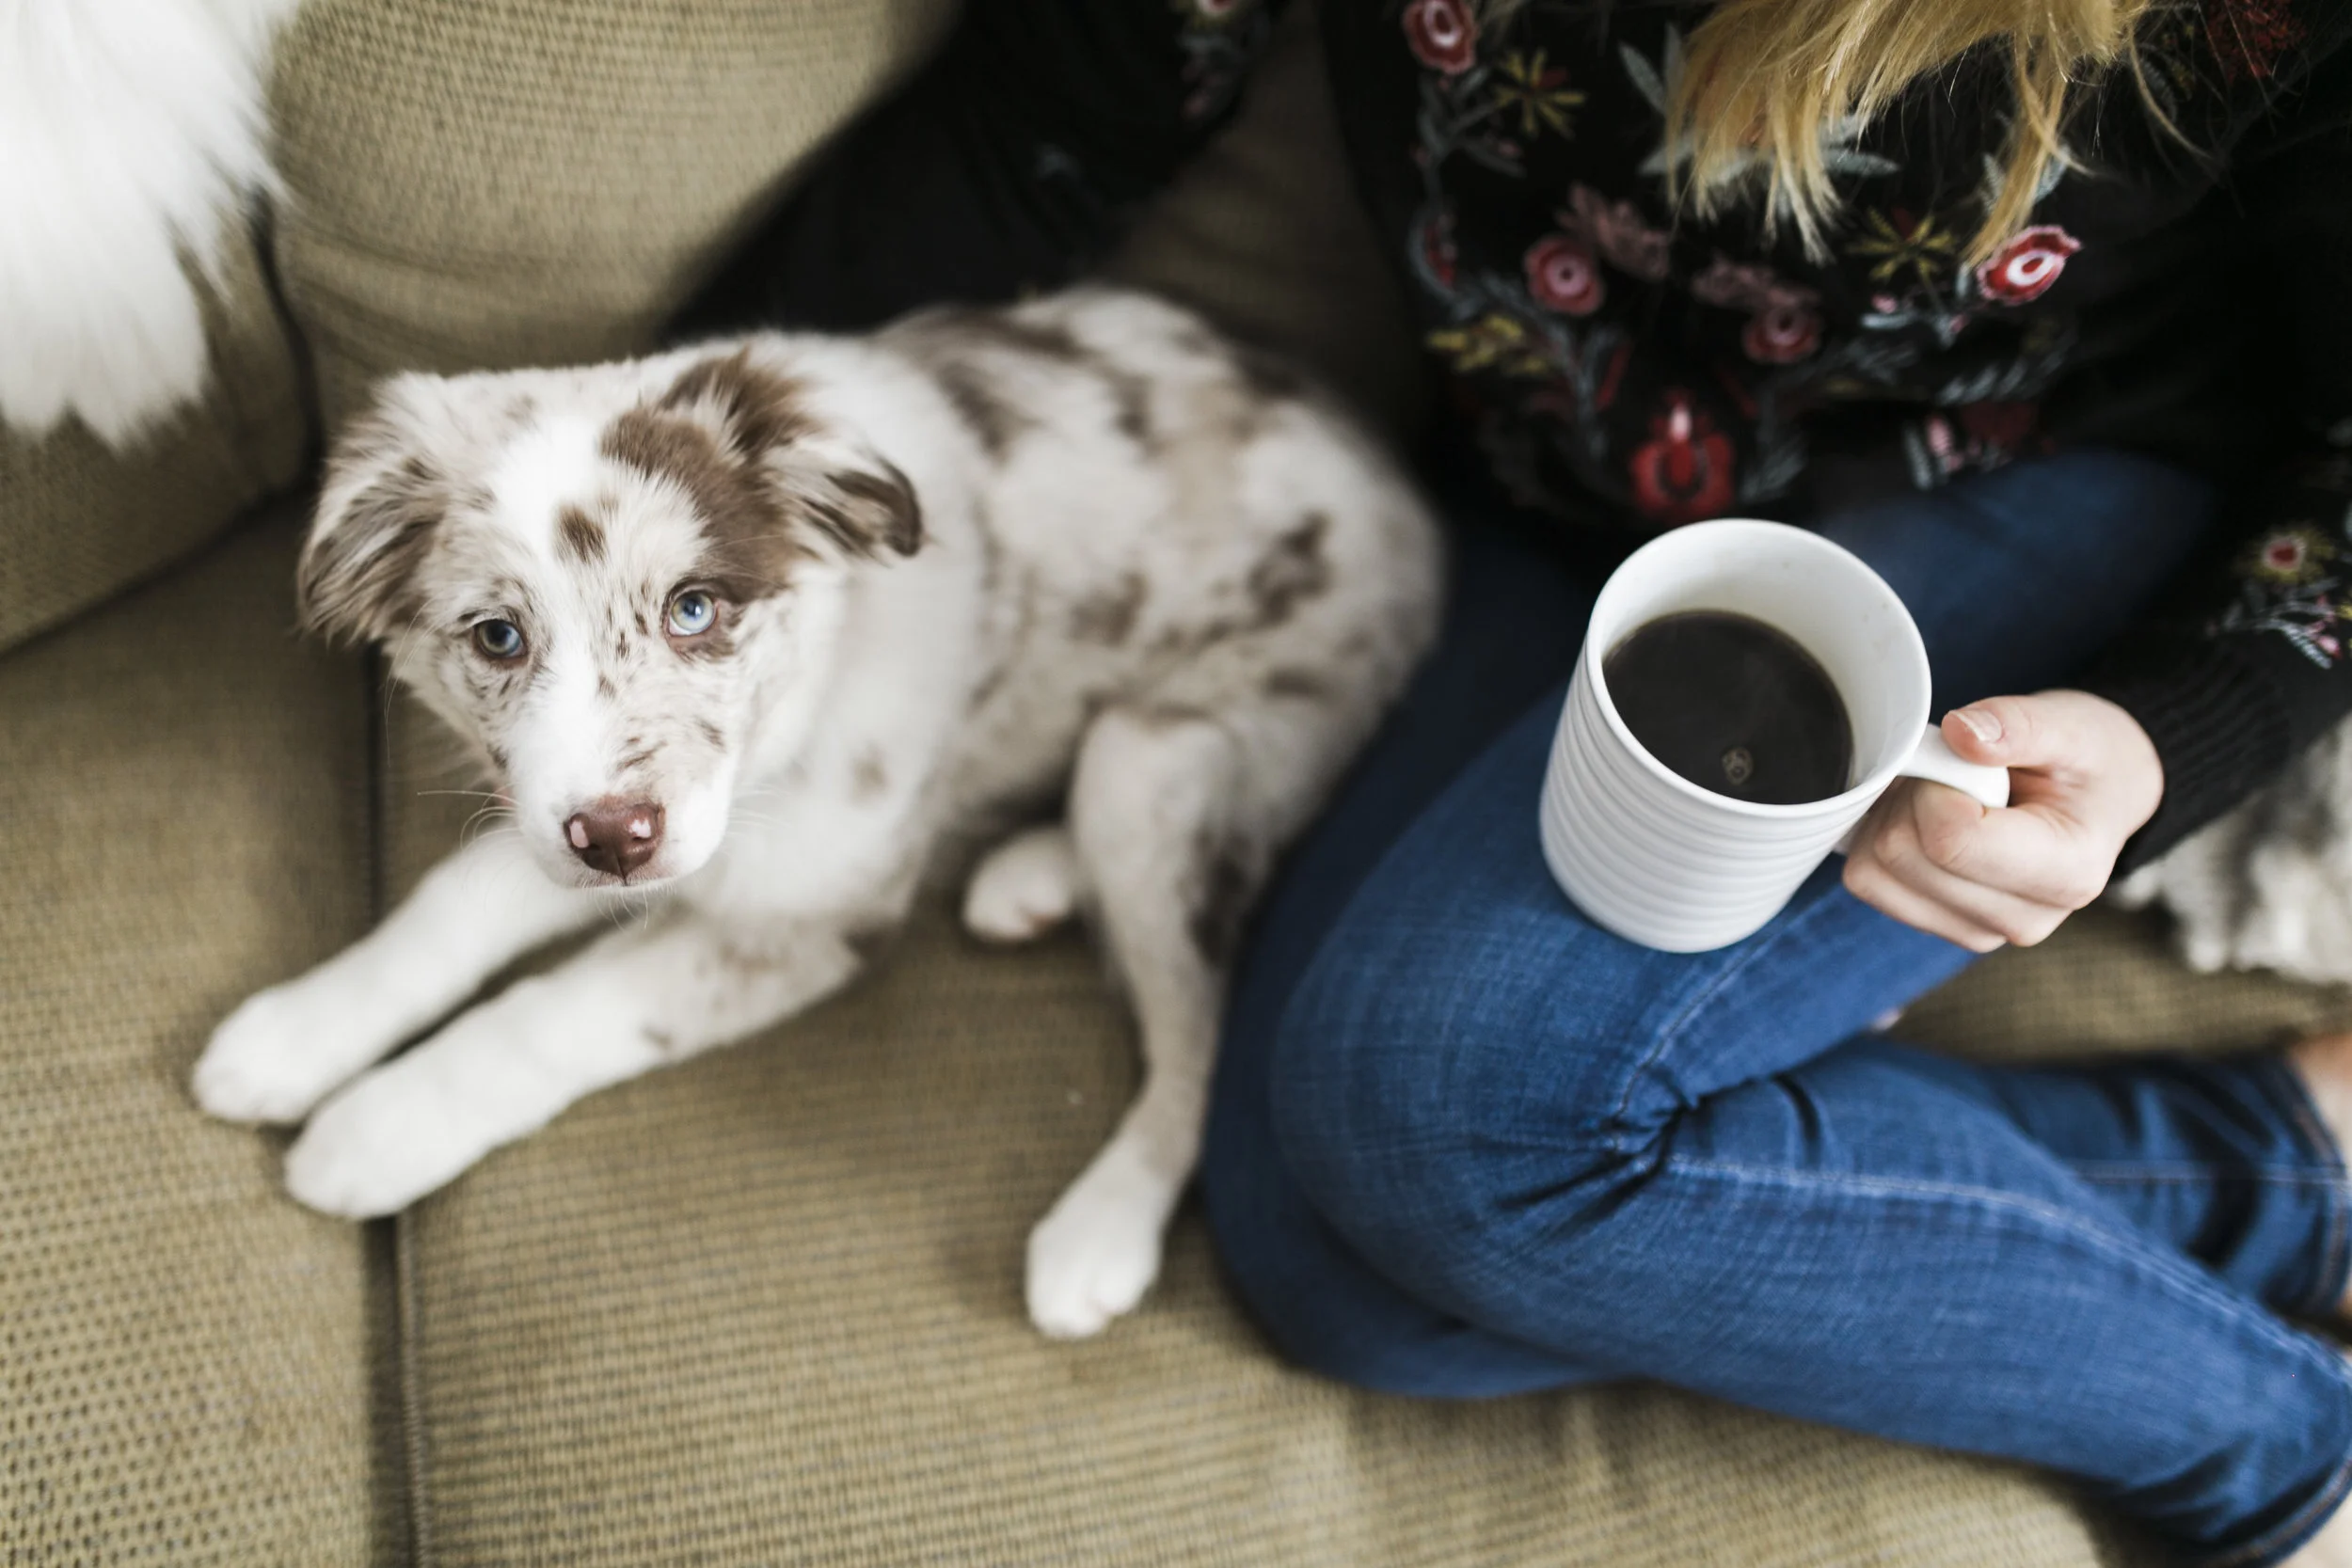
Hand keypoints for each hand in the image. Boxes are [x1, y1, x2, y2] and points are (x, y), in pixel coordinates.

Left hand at [1841, 690, 2162, 951]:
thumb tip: (1961, 732)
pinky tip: (1924, 819)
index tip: (1963, 761)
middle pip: (1903, 856)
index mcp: (2066, 872)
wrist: (2099, 796)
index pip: (1951, 840)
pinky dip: (1878, 840)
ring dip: (1890, 818)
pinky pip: (1868, 881)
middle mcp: (2024, 919)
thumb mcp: (2069, 726)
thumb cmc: (2086, 760)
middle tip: (1952, 772)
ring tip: (1943, 794)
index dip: (1935, 786)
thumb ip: (2018, 725)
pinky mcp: (1941, 925)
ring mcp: (1979, 931)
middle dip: (1912, 798)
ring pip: (1874, 873)